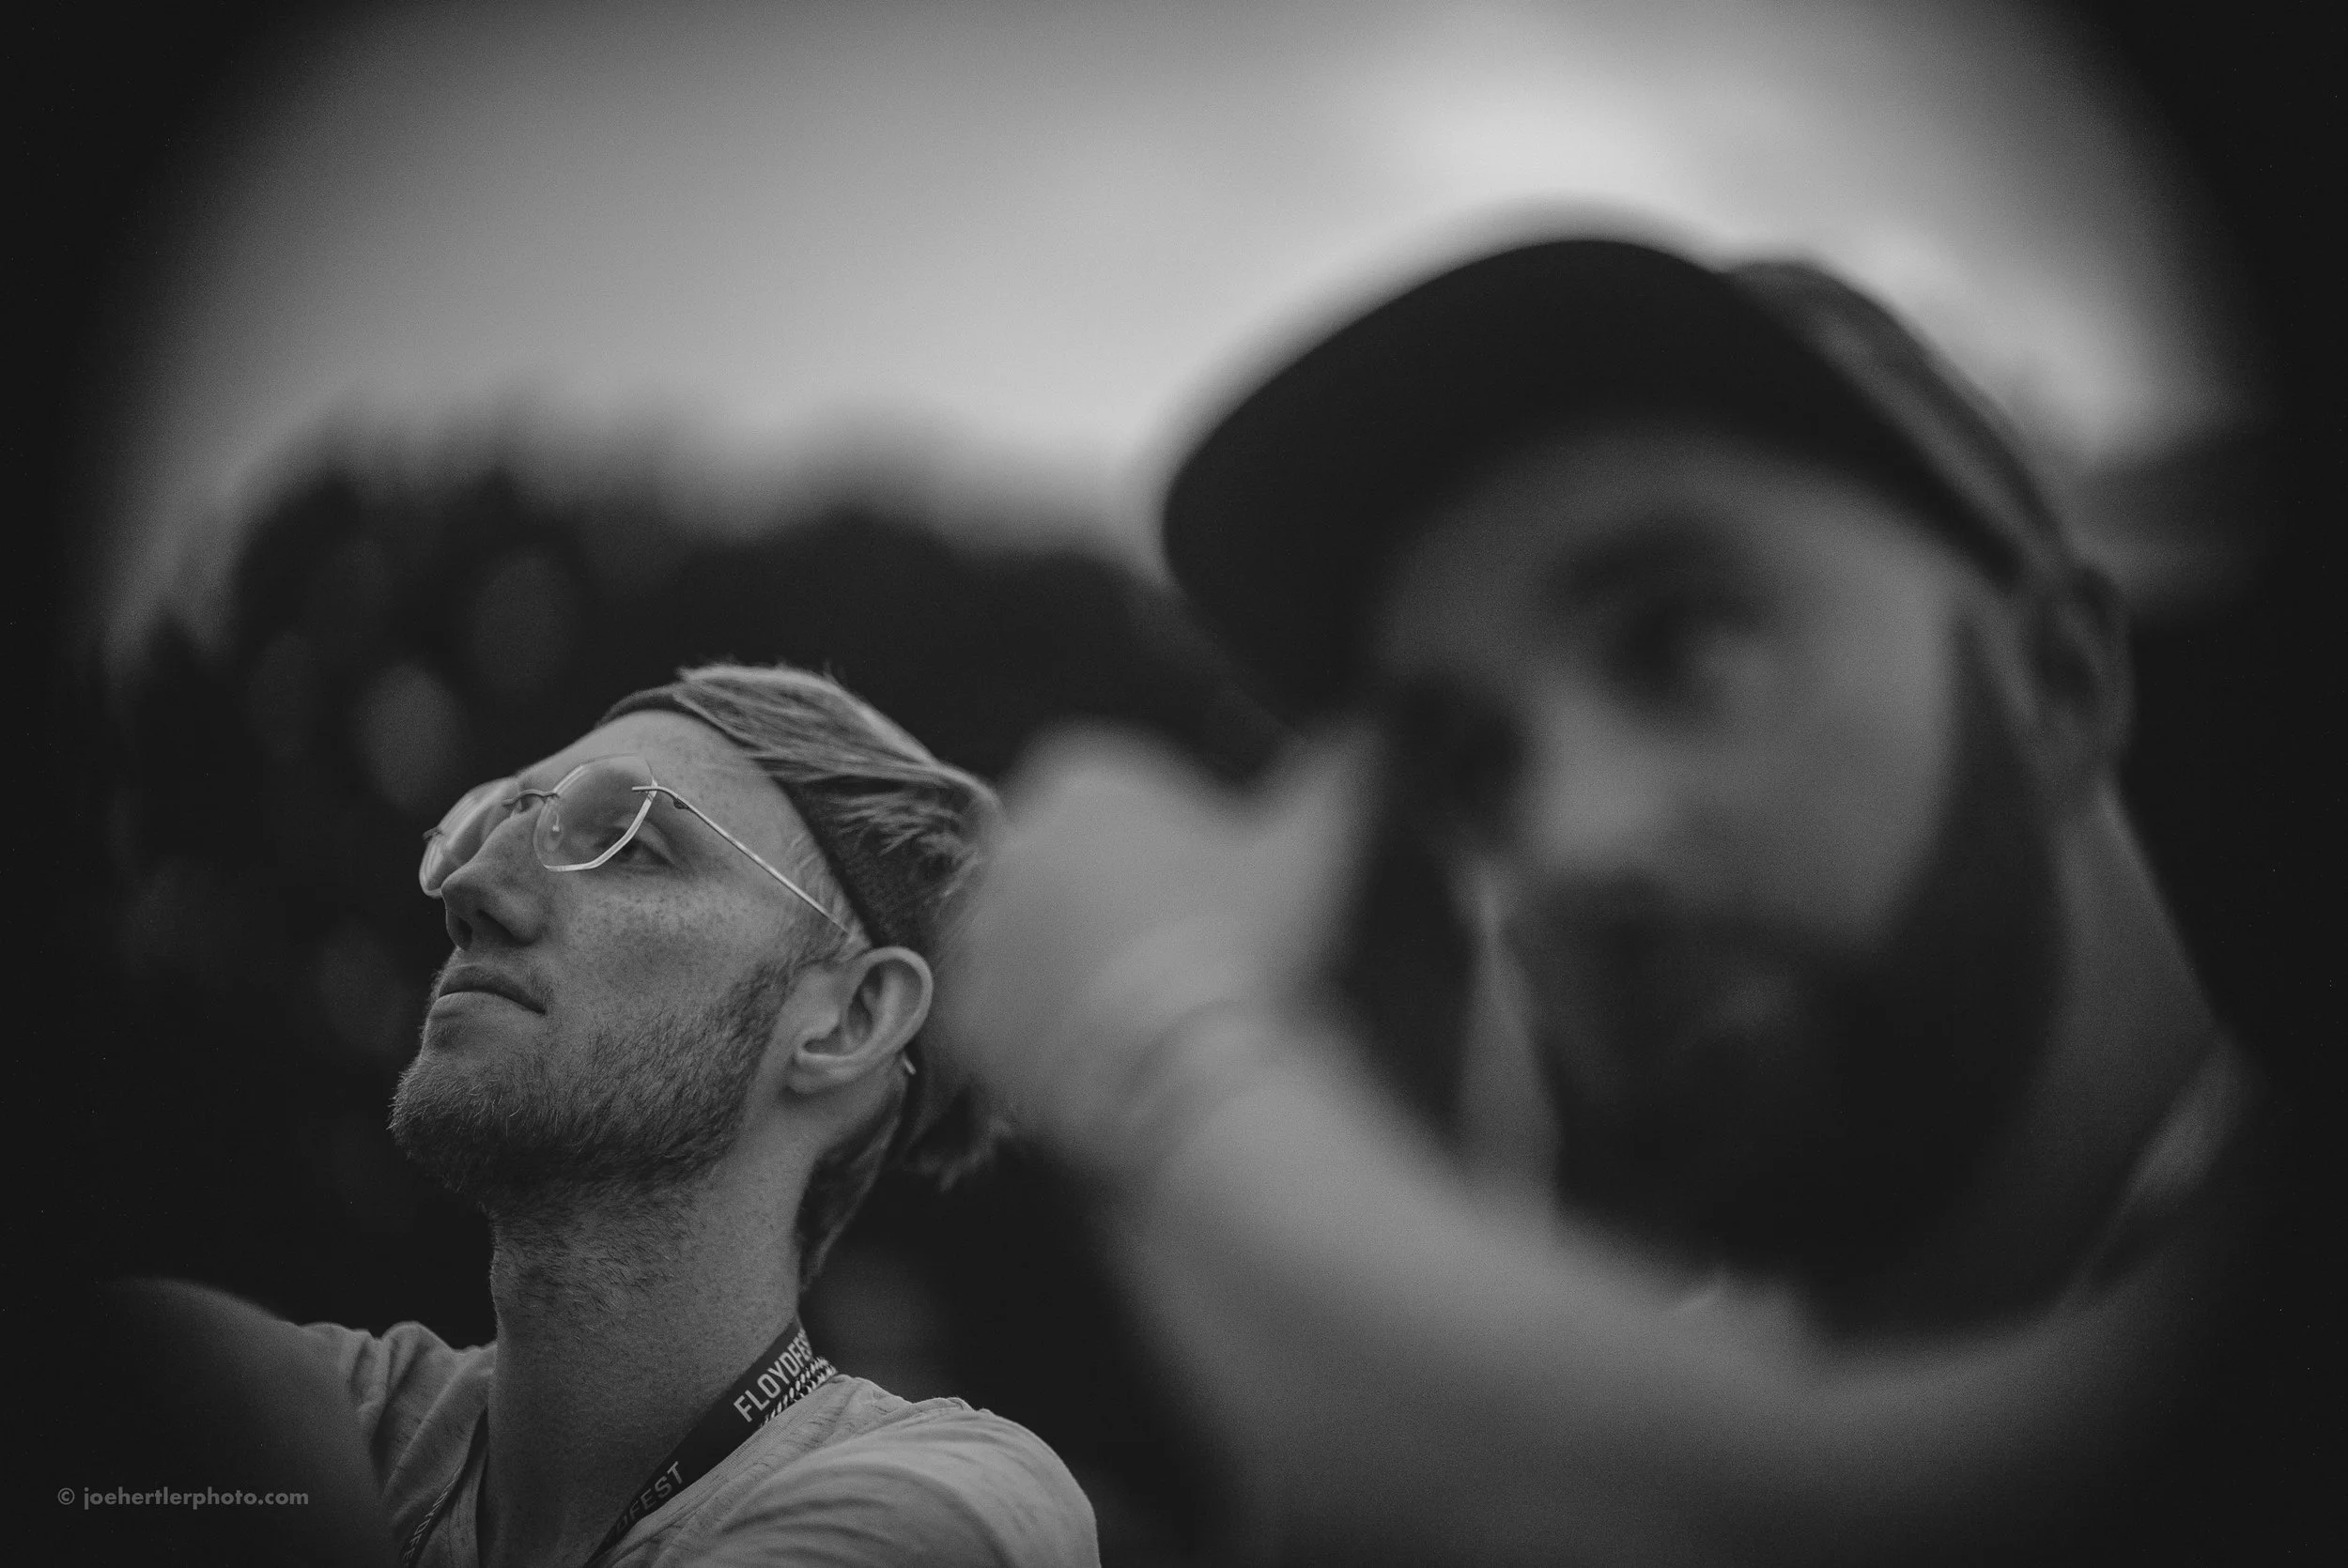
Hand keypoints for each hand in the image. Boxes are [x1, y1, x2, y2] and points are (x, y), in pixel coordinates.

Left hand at [935, 724, 1378, 1155]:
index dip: (1176, 845)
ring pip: (1037, 941)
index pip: (1123, 799)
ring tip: (1155, 1011)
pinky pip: (1006, 1016)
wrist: (1196, 1064)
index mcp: (1080, 773)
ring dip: (1081, 966)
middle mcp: (1008, 839)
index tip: (1214, 894)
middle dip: (1119, 905)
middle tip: (1190, 957)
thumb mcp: (1314, 842)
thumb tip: (1389, 715)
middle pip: (1073, 869)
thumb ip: (1346, 767)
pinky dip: (1048, 1033)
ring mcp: (978, 929)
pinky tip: (1111, 1050)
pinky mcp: (965, 1013)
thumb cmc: (1254, 937)